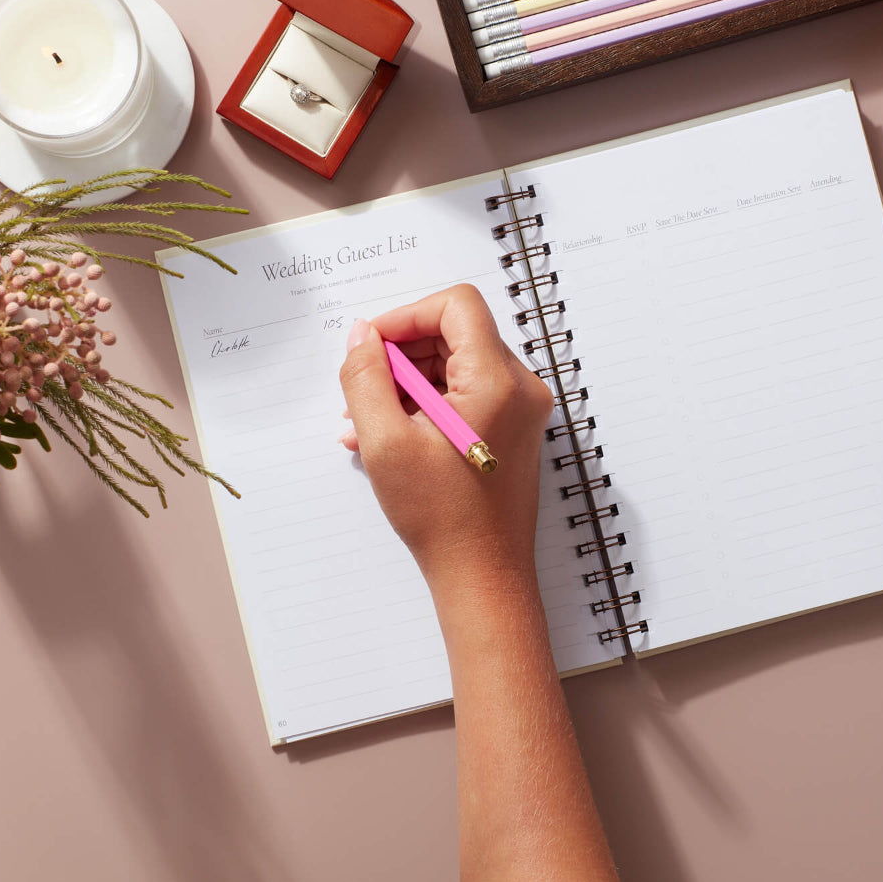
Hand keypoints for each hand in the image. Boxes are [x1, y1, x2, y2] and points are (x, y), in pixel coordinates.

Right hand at [338, 284, 552, 599]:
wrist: (483, 575)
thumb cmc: (442, 517)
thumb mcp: (386, 442)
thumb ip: (365, 377)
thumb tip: (360, 336)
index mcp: (498, 381)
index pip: (456, 305)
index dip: (407, 316)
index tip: (373, 345)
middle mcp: (521, 387)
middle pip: (456, 334)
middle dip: (402, 355)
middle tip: (363, 388)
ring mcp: (521, 409)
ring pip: (458, 365)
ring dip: (408, 382)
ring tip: (365, 421)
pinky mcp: (513, 429)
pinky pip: (467, 394)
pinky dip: (428, 404)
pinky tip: (389, 435)